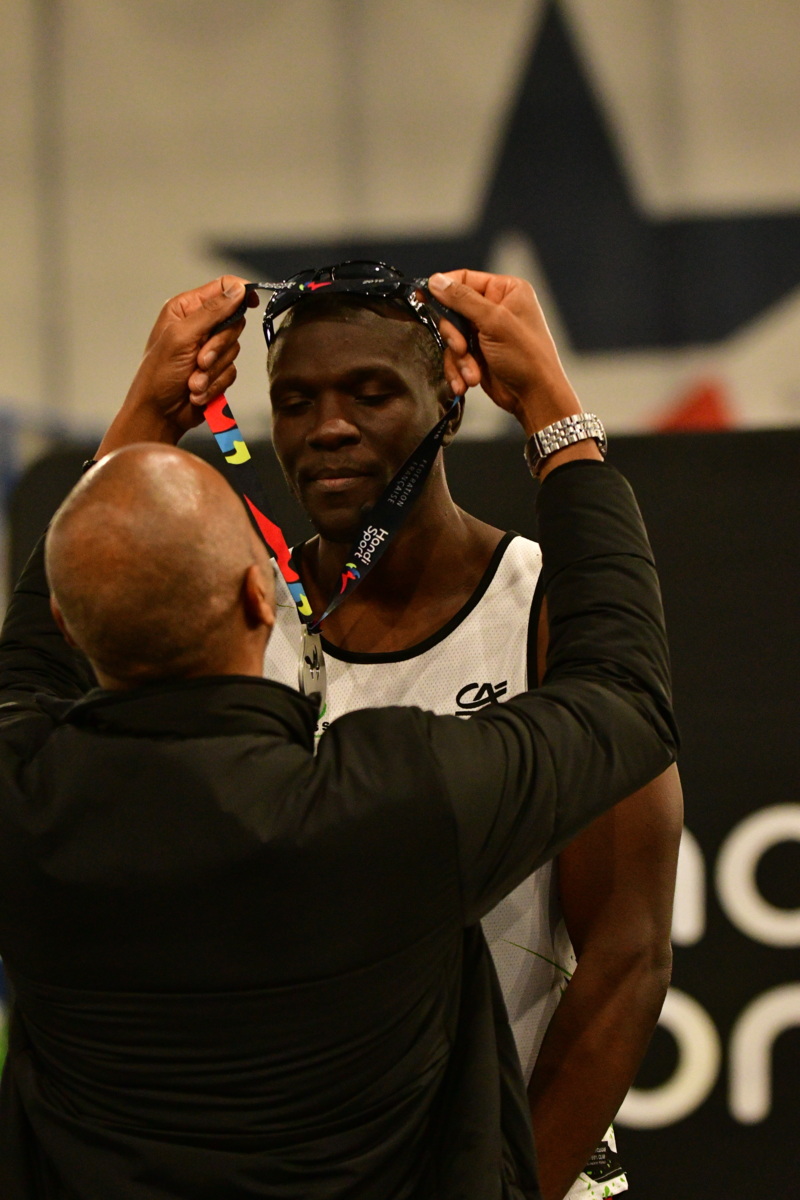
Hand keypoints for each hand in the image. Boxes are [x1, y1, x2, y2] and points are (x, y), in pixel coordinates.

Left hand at [98, 276, 257, 456]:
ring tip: (193, 381)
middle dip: (218, 346)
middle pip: (234, 322)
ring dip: (213, 371)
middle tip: (200, 360)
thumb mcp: (182, 337)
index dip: (240, 292)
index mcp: (186, 309)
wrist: (159, 414)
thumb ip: (212, 312)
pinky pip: (232, 371)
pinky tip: (197, 391)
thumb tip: (238, 289)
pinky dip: (215, 384)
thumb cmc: (158, 374)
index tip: (253, 300)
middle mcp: (200, 326)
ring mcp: (209, 349)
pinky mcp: (217, 371)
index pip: (222, 288)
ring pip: (234, 350)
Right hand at [427, 270, 581, 435]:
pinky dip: (459, 370)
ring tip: (472, 373)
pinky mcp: (478, 353)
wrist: (535, 397)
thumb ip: (463, 300)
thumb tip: (437, 281)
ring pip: (452, 336)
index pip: (465, 279)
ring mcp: (486, 332)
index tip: (423, 297)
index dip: (443, 289)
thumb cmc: (527, 357)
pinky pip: (456, 356)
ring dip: (458, 358)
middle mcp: (495, 308)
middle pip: (453, 310)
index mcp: (506, 290)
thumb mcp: (494, 322)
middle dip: (454, 335)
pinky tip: (468, 381)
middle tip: (461, 348)